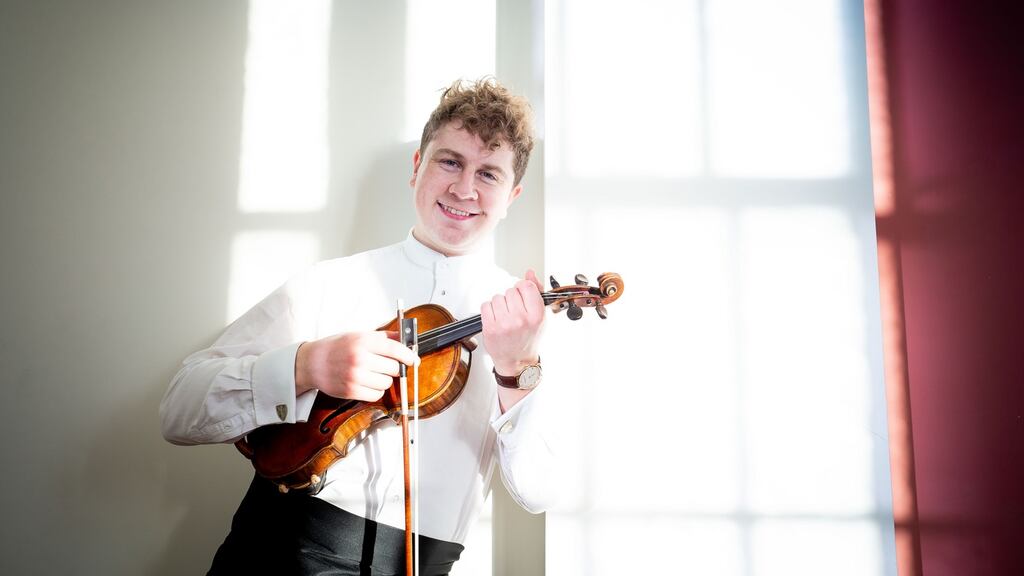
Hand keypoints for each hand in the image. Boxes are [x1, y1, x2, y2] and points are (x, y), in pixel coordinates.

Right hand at [294, 331, 418, 400]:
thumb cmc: (337, 347)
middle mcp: (359, 358)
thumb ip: (384, 337)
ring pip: (387, 383)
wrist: (312, 363)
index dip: (409, 355)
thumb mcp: (359, 335)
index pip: (395, 349)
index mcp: (363, 341)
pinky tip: (367, 382)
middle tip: (386, 365)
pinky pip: (376, 394)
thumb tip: (406, 340)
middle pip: (394, 368)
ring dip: (384, 379)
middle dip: (394, 367)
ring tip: (373, 373)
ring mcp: (355, 376)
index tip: (414, 360)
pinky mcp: (351, 391)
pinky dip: (375, 390)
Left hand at [480, 269, 545, 376]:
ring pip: (497, 297)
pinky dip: (489, 310)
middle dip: (511, 299)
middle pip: (510, 291)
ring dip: (499, 305)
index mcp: (536, 315)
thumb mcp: (540, 316)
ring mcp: (505, 324)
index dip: (522, 288)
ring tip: (505, 317)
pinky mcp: (490, 328)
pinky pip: (486, 305)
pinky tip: (496, 319)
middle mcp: (521, 319)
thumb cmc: (528, 338)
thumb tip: (530, 273)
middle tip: (514, 312)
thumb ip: (536, 292)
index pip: (526, 286)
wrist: (517, 361)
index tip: (521, 295)